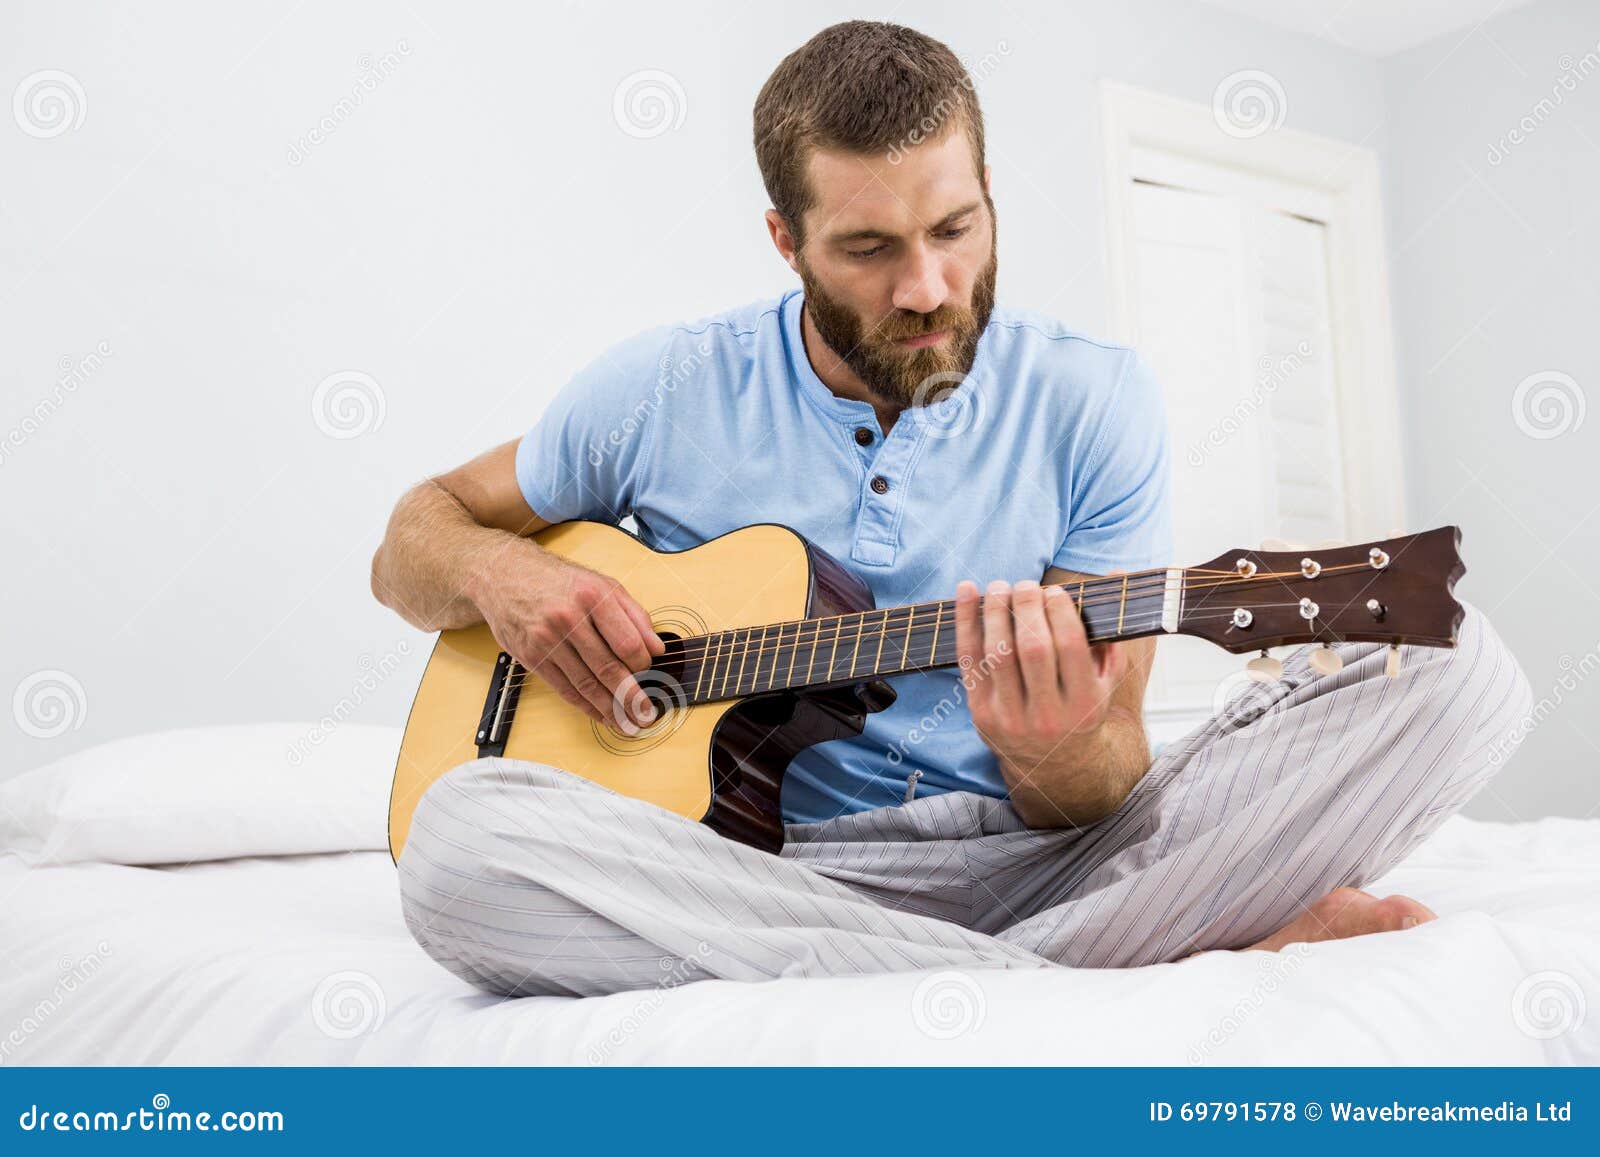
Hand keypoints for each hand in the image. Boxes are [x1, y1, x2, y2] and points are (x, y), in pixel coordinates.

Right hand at [473, 544, 663, 731]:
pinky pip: (564, 688)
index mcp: (594, 596)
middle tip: (646, 716)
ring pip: (586, 684)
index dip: (643, 664)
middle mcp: (569, 618)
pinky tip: (601, 715)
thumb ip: (635, 615)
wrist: (504, 574)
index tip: (648, 672)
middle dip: (631, 698)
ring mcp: (547, 639)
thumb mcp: (603, 585)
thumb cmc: (559, 581)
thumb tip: (657, 649)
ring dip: (611, 709)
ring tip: (628, 724)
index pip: (628, 642)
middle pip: (608, 668)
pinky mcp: (531, 656)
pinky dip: (585, 706)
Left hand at [954, 578, 1129, 774]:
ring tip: (1001, 587)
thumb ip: (1111, 633)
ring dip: (996, 611)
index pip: (1069, 647)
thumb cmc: (1080, 710)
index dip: (1059, 612)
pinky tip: (967, 592)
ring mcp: (1011, 717)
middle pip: (1032, 647)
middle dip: (1027, 607)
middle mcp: (1048, 714)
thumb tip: (1118, 576)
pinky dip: (965, 622)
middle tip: (1026, 585)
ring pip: (998, 652)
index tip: (1054, 591)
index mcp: (1084, 704)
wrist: (1053, 766)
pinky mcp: (981, 714)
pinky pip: (969, 661)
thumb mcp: (1107, 682)